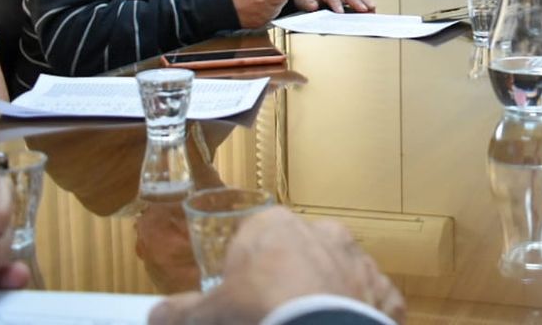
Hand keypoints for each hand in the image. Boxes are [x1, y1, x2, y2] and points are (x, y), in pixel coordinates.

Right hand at [149, 207, 404, 324]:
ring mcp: (359, 263)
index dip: (246, 272)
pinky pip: (369, 305)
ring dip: (325, 299)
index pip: (255, 239)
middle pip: (300, 255)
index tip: (240, 301)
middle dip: (288, 282)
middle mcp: (323, 233)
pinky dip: (357, 321)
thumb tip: (156, 315)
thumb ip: (179, 312)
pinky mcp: (386, 295)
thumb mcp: (206, 315)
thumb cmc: (256, 315)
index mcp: (275, 226)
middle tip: (274, 317)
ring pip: (338, 277)